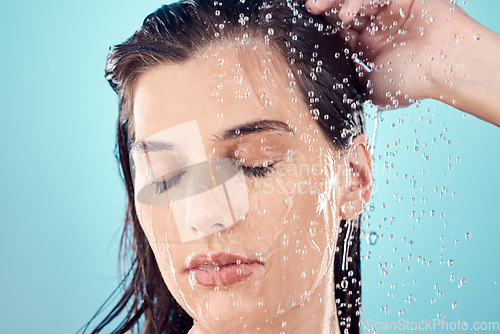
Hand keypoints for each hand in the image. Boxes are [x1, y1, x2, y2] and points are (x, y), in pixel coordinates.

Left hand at [304, 0, 499, 125]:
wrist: (444, 67)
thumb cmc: (411, 82)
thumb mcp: (372, 89)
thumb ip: (355, 80)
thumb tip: (340, 79)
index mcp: (371, 48)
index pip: (342, 31)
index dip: (325, 26)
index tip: (308, 24)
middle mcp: (379, 27)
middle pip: (345, 10)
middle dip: (325, 7)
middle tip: (310, 8)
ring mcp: (390, 10)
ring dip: (334, 0)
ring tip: (317, 7)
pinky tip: (347, 14)